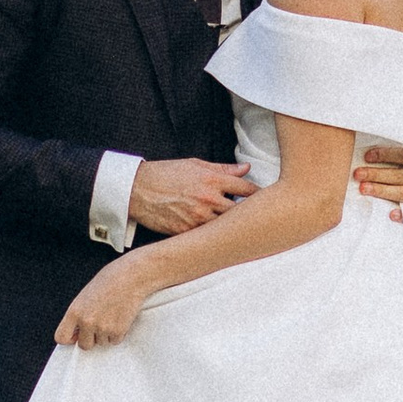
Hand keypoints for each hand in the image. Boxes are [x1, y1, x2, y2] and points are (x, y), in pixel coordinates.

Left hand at [59, 254, 154, 348]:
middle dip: (91, 338)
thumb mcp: (86, 294)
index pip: (61, 337)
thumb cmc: (111, 280)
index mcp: (75, 311)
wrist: (132, 276)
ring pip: (102, 343)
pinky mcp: (117, 331)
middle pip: (84, 345)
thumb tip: (78, 330)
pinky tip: (121, 317)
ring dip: (106, 334)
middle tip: (99, 324)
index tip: (77, 335)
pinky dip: (119, 333)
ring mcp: (102, 328)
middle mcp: (86, 322)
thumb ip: (80, 313)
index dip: (70, 338)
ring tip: (112, 315)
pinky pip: (115, 340)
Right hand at [126, 157, 255, 236]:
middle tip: (259, 218)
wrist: (137, 189)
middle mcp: (207, 199)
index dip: (258, 194)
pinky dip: (212, 236)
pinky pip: (205, 237)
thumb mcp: (195, 164)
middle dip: (249, 214)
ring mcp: (197, 218)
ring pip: (225, 227)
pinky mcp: (186, 232)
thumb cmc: (166, 173)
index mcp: (212, 180)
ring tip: (240, 229)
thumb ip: (223, 169)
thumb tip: (246, 169)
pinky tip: (218, 237)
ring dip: (231, 227)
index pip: (246, 189)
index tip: (266, 199)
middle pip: (240, 212)